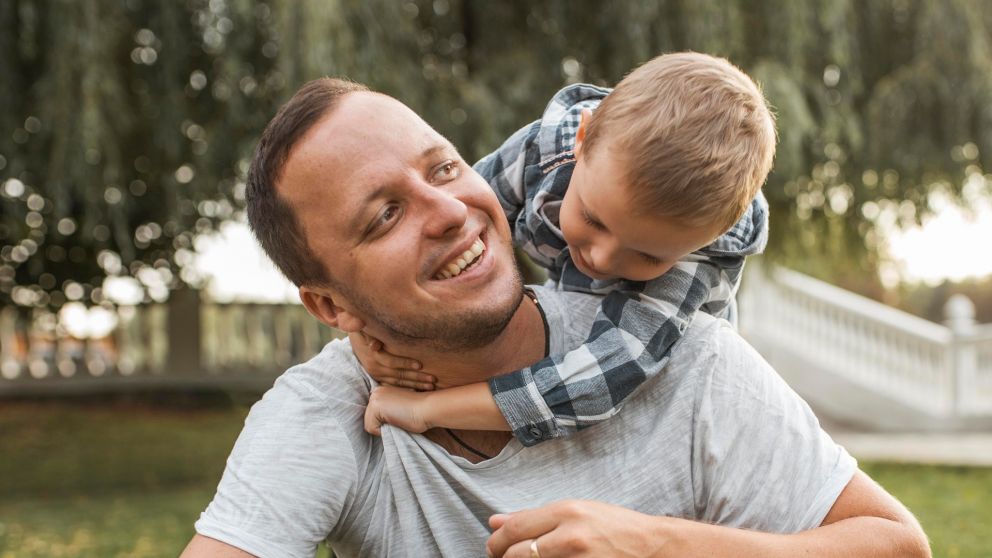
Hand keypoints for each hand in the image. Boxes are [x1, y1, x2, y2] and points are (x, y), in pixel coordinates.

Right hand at [348, 331, 434, 389]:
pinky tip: (419, 390)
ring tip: (430, 386)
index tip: (420, 365)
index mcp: (373, 356)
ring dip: (415, 384)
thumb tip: (374, 345)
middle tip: (432, 379)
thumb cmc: (364, 329)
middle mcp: (375, 367)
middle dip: (416, 377)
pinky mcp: (378, 377)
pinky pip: (394, 385)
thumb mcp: (364, 329)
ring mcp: (376, 374)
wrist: (354, 337)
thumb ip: (371, 336)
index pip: (391, 361)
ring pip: (398, 382)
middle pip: (398, 374)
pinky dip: (406, 388)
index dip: (405, 363)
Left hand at [364, 385, 433, 435]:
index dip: (386, 421)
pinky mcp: (375, 407)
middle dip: (383, 424)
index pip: (374, 414)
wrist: (428, 408)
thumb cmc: (420, 411)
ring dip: (384, 427)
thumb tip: (381, 422)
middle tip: (401, 418)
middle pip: (369, 418)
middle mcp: (376, 391)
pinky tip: (397, 421)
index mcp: (382, 390)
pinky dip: (382, 431)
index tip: (400, 417)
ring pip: (369, 424)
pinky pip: (371, 428)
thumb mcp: (400, 407)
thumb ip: (389, 410)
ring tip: (399, 419)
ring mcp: (374, 398)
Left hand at [486, 500, 677, 557]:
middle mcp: (571, 535)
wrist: (652, 547)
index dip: (497, 541)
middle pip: (519, 552)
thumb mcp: (576, 511)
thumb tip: (495, 521)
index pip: (516, 528)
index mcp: (567, 511)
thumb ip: (534, 516)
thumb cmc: (614, 526)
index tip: (494, 547)